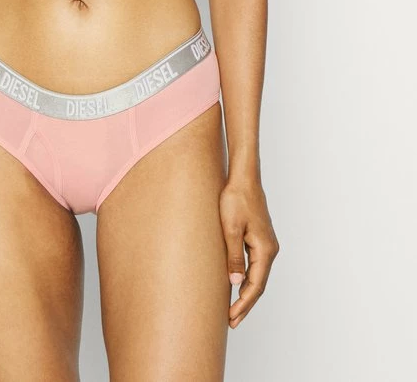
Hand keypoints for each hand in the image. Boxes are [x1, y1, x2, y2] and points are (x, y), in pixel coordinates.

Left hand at [219, 175, 279, 328]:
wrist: (243, 178)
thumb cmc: (235, 199)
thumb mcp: (230, 229)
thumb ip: (233, 257)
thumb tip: (234, 283)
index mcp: (265, 249)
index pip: (255, 285)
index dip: (243, 304)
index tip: (232, 318)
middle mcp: (270, 249)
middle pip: (258, 284)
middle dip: (245, 304)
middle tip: (232, 322)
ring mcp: (266, 244)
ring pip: (257, 275)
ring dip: (246, 292)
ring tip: (233, 309)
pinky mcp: (260, 238)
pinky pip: (255, 265)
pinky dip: (247, 278)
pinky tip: (236, 285)